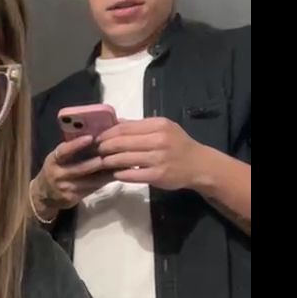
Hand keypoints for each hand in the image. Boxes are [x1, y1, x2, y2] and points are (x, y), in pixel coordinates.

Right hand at [32, 135, 112, 215]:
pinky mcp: (73, 198)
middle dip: (99, 160)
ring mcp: (66, 187)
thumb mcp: (59, 157)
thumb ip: (73, 147)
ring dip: (108, 172)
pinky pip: (93, 188)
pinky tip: (117, 174)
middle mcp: (58, 174)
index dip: (76, 144)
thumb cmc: (56, 169)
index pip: (63, 151)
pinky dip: (106, 180)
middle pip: (81, 168)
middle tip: (115, 152)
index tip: (90, 137)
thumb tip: (96, 132)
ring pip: (91, 180)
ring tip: (123, 163)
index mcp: (54, 159)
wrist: (44, 195)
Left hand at [96, 118, 214, 191]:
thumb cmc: (178, 145)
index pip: (124, 128)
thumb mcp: (163, 128)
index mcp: (158, 125)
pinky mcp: (157, 175)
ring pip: (124, 158)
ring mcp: (158, 158)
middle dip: (104, 147)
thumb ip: (139, 126)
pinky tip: (115, 173)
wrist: (200, 165)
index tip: (97, 138)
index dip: (107, 134)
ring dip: (109, 161)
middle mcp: (159, 140)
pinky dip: (120, 174)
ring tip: (102, 162)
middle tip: (96, 151)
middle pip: (121, 142)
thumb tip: (115, 122)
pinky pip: (131, 175)